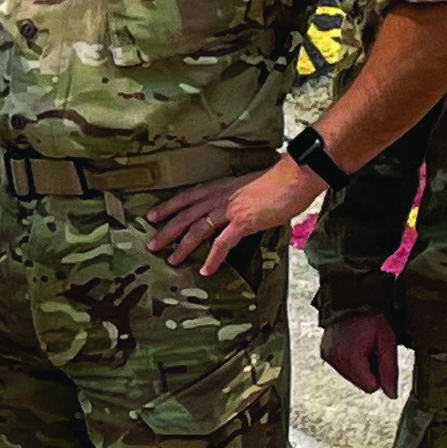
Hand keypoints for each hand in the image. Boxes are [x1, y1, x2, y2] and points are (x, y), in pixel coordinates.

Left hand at [144, 158, 310, 276]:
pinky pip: (222, 244)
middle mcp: (221, 197)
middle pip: (186, 214)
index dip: (169, 207)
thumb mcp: (250, 187)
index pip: (188, 197)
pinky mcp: (243, 221)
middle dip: (166, 230)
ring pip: (197, 229)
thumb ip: (238, 198)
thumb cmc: (279, 181)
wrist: (295, 177)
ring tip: (171, 260)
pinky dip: (213, 258)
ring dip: (182, 246)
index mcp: (221, 187)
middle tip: (151, 244)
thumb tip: (236, 210)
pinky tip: (206, 270)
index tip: (152, 216)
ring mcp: (230, 209)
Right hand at [318, 313, 399, 402]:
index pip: (371, 387)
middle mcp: (334, 360)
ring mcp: (327, 356)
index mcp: (350, 359)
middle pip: (361, 383)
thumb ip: (389, 369)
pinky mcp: (325, 353)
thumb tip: (392, 395)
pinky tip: (354, 343)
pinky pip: (343, 367)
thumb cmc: (371, 316)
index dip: (380, 372)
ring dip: (361, 364)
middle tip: (372, 346)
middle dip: (370, 369)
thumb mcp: (386, 341)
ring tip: (363, 343)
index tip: (379, 352)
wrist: (351, 296)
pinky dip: (350, 359)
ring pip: (352, 376)